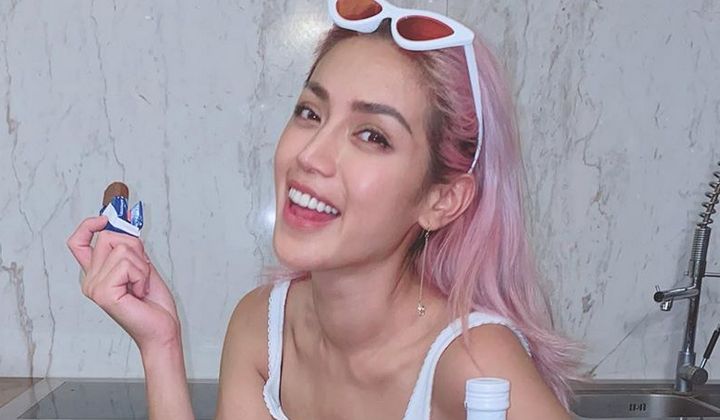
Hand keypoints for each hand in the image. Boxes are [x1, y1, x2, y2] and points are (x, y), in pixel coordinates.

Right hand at [67, 215, 180, 352]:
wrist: (162, 328)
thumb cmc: (153, 302)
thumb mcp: (141, 265)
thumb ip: (128, 246)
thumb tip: (122, 221)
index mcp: (96, 273)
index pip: (78, 242)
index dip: (89, 225)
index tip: (106, 219)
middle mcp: (89, 280)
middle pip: (109, 238)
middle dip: (136, 250)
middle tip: (141, 274)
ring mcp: (93, 287)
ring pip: (122, 248)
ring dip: (141, 265)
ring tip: (141, 286)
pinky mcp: (103, 293)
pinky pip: (126, 264)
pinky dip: (141, 275)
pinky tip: (140, 292)